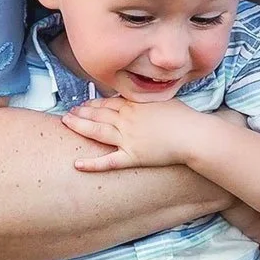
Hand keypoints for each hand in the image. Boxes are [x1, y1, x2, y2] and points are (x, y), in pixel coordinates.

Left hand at [62, 94, 198, 170]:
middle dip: (81, 112)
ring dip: (80, 126)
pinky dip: (92, 164)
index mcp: (134, 105)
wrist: (192, 134)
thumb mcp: (163, 100)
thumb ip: (147, 98)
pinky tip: (77, 164)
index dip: (92, 103)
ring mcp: (128, 138)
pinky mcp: (133, 156)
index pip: (107, 102)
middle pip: (98, 114)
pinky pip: (109, 162)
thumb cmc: (183, 117)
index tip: (82, 103)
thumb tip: (139, 95)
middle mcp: (127, 119)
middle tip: (68, 112)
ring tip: (67, 123)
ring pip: (97, 131)